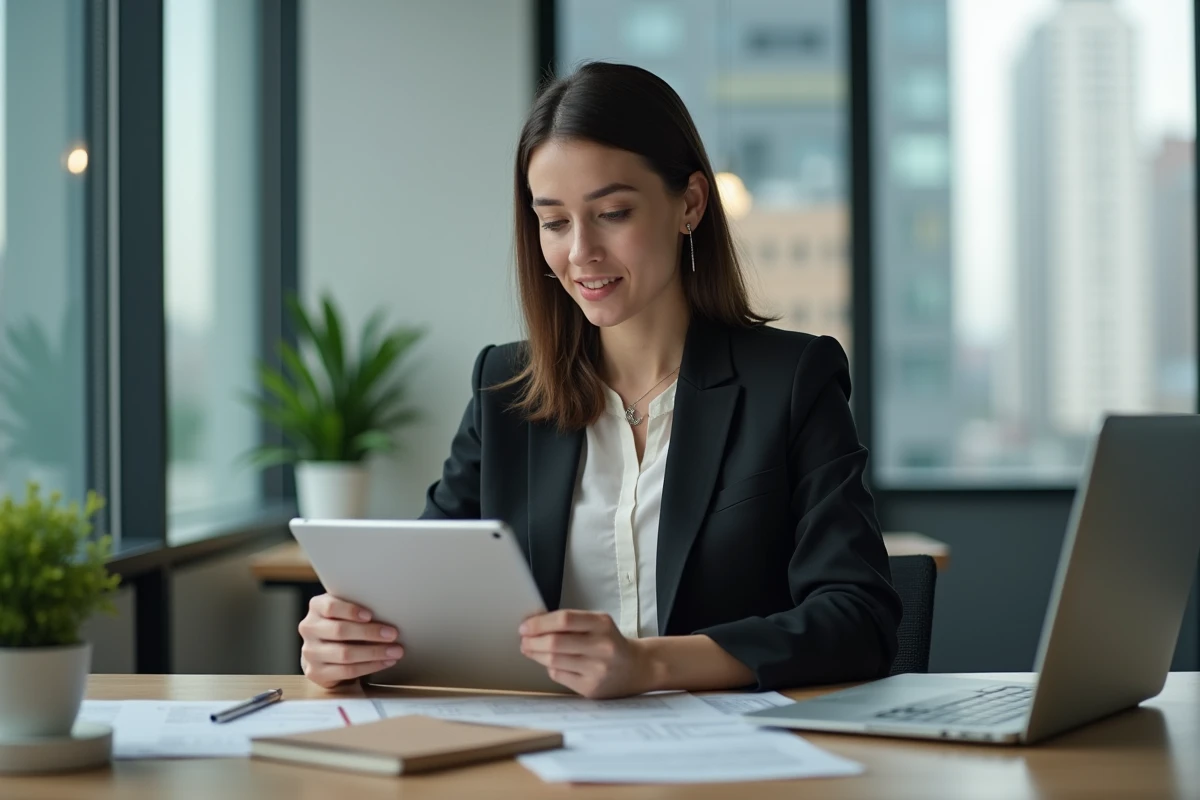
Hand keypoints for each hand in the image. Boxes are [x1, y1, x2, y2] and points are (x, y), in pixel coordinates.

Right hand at [298, 593, 403, 688]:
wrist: (322, 651)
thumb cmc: (341, 624)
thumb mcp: (345, 610)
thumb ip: (358, 606)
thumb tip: (389, 610)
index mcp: (316, 607)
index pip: (330, 607)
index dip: (350, 611)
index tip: (370, 615)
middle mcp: (309, 628)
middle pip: (340, 631)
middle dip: (370, 633)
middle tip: (393, 634)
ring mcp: (310, 652)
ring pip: (345, 654)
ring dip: (374, 652)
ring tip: (395, 651)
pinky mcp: (316, 672)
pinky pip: (346, 671)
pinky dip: (370, 667)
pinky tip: (385, 662)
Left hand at [519, 610, 652, 698]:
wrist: (637, 668)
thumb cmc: (610, 643)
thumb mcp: (597, 624)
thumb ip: (570, 622)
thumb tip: (533, 622)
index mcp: (602, 624)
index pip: (564, 620)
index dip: (539, 623)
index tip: (525, 626)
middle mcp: (602, 647)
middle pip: (555, 643)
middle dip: (532, 641)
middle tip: (523, 640)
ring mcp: (597, 670)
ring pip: (554, 661)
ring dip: (536, 655)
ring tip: (530, 649)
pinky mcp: (591, 688)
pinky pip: (559, 676)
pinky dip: (550, 668)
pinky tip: (551, 663)